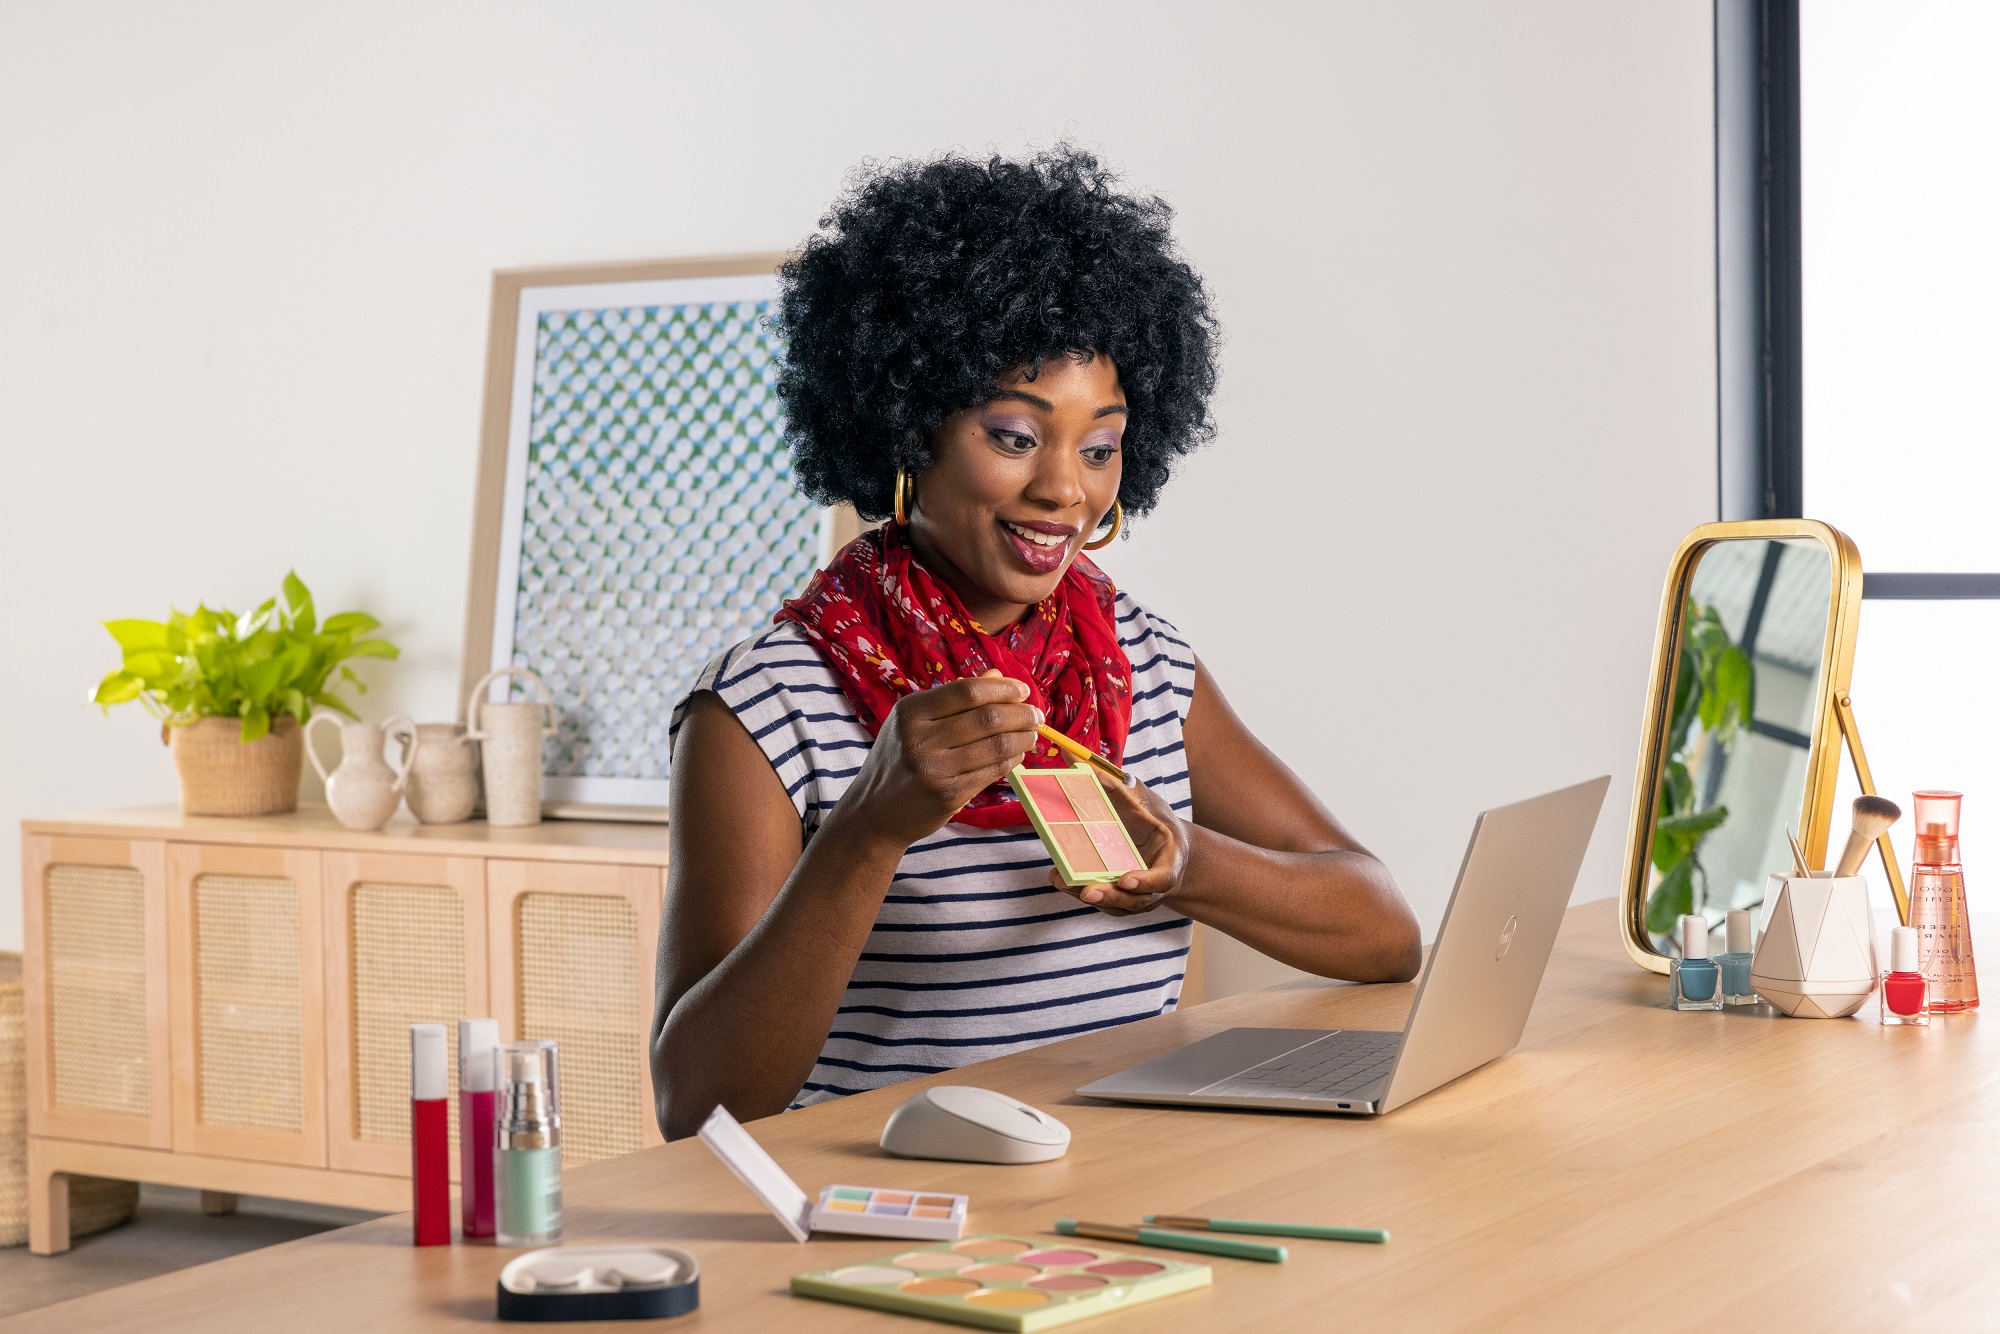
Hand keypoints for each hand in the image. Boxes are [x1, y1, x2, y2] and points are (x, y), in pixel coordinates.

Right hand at [838, 671, 1041, 848]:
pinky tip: (1016, 755)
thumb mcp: (915, 723)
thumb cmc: (899, 760)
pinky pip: (991, 771)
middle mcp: (919, 738)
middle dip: (1021, 714)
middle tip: (1036, 715)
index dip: (1003, 689)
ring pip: (995, 745)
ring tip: (1032, 734)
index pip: (968, 690)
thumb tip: (997, 675)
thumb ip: (955, 698)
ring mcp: (933, 769)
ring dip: (1022, 738)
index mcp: (910, 711)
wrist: (874, 812)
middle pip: (987, 717)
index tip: (1023, 690)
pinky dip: (1011, 760)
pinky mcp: (947, 795)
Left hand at [1052, 775, 1190, 914]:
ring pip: (1114, 904)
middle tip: (1087, 891)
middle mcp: (1153, 885)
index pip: (1162, 878)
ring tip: (1062, 881)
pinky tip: (1060, 878)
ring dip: (1088, 894)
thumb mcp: (1140, 796)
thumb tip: (1070, 753)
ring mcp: (1136, 896)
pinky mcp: (1118, 897)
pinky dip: (1080, 890)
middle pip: (1134, 900)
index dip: (1146, 881)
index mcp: (1169, 861)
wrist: (1165, 845)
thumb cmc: (1153, 819)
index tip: (1126, 878)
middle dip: (1111, 896)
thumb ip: (1111, 781)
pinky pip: (1102, 899)